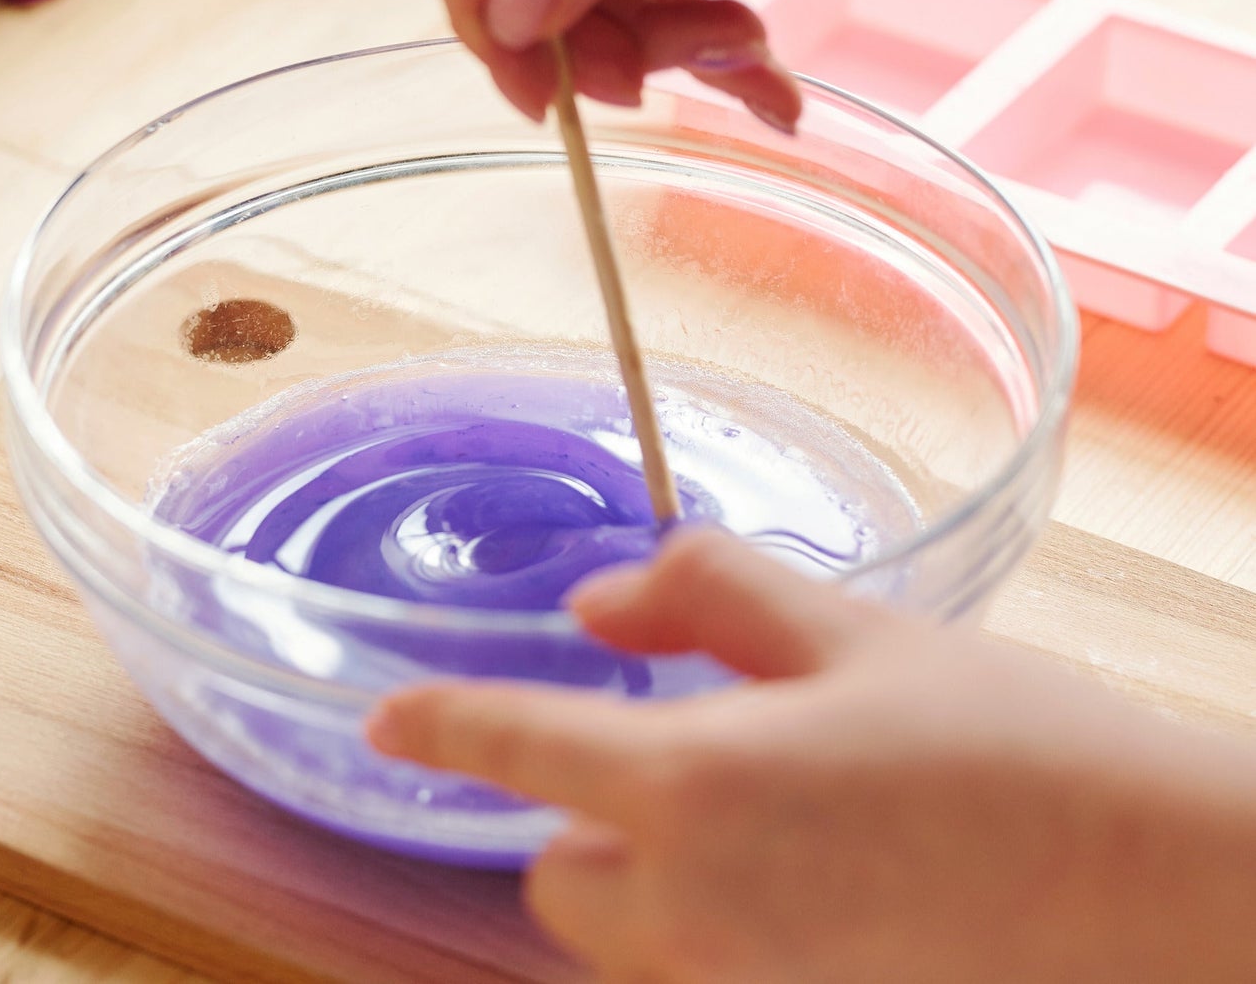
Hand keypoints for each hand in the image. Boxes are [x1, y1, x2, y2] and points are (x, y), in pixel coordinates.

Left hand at [369, 529, 1255, 983]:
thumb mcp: (852, 631)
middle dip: (588, 815)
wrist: (1155, 893)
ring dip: (652, 875)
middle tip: (692, 756)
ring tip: (777, 817)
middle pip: (561, 876)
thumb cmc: (1008, 742)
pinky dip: (718, 923)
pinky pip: (705, 971)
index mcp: (694, 791)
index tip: (386, 716)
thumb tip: (598, 603)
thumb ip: (706, 596)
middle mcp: (697, 915)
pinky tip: (822, 876)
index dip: (442, 724)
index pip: (519, 748)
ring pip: (629, 935)